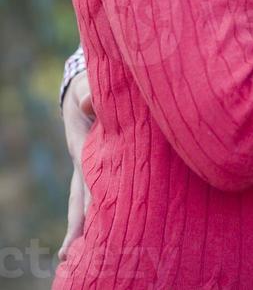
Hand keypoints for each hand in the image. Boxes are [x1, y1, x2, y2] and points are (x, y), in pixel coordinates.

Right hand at [58, 71, 94, 260]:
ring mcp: (87, 166)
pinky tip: (94, 233)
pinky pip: (93, 191)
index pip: (88, 176)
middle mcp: (82, 162)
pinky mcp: (95, 166)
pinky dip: (92, 211)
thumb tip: (88, 102)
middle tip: (67, 255)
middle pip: (79, 197)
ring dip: (80, 225)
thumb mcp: (91, 86)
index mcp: (83, 145)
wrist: (85, 87)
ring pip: (82, 199)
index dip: (91, 197)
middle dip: (76, 224)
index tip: (89, 221)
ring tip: (69, 257)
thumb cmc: (93, 87)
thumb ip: (91, 93)